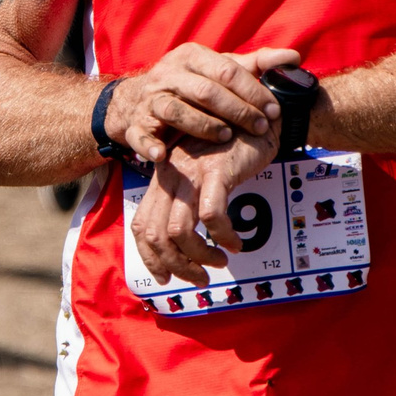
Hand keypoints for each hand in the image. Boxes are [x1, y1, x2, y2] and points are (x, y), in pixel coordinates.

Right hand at [103, 44, 300, 162]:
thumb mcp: (221, 70)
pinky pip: (140, 135)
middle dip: (236, 111)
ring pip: (175, 110)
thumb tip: (294, 58)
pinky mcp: (135, 124)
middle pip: (204, 91)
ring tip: (225, 137)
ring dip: (202, 126)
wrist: (140, 98)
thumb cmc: (193, 84)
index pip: (226, 70)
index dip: (252, 91)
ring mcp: (150, 99)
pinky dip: (149, 146)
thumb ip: (257, 64)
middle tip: (260, 128)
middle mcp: (168, 74)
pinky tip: (163, 156)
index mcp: (191, 56)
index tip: (273, 110)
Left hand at [132, 125, 276, 284]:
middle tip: (200, 278)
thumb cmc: (229, 149)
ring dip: (200, 256)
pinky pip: (212, 216)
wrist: (254, 118)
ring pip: (180, 231)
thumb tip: (183, 243)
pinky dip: (223, 236)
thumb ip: (186, 199)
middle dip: (176, 266)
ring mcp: (191, 173)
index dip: (150, 258)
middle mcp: (170, 177)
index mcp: (162, 179)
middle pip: (157, 236)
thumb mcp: (198, 174)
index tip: (166, 278)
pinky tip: (235, 242)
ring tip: (220, 261)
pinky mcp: (216, 172)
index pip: (141, 226)